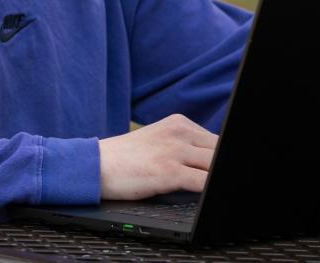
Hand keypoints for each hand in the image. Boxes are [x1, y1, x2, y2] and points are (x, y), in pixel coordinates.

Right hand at [98, 114, 216, 199]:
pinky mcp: (169, 171)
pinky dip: (210, 190)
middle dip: (222, 168)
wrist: (96, 165)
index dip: (223, 158)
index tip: (222, 170)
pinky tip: (206, 197)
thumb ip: (183, 146)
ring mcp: (175, 150)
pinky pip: (204, 182)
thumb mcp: (158, 141)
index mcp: (179, 123)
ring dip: (217, 178)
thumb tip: (211, 163)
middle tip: (224, 182)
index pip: (217, 140)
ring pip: (216, 165)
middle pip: (220, 151)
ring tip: (214, 190)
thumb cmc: (125, 159)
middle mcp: (180, 132)